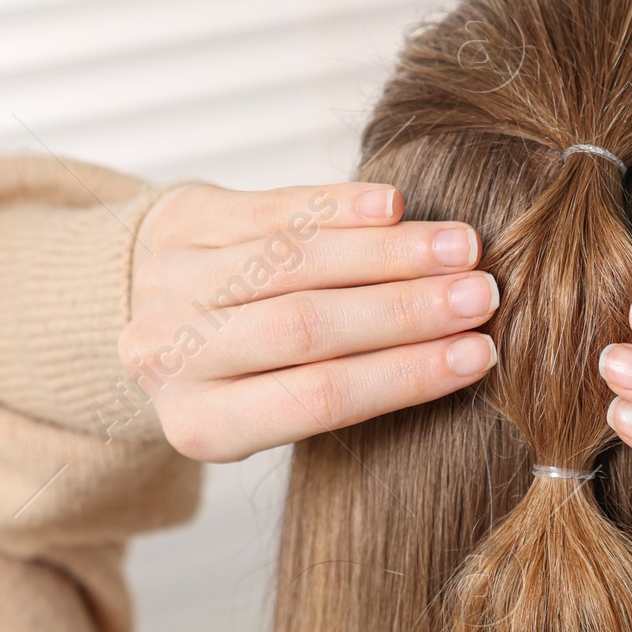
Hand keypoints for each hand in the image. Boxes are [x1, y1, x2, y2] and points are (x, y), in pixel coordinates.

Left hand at [122, 181, 497, 461]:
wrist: (150, 312)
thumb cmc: (241, 377)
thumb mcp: (271, 410)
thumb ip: (339, 386)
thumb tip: (458, 350)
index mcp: (205, 426)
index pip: (322, 397)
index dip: (405, 374)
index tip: (479, 355)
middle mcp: (174, 355)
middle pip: (306, 327)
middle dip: (405, 310)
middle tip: (482, 296)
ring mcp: (173, 282)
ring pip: (293, 261)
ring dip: (387, 251)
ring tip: (461, 247)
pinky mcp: (182, 220)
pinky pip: (273, 208)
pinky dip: (338, 205)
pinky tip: (394, 205)